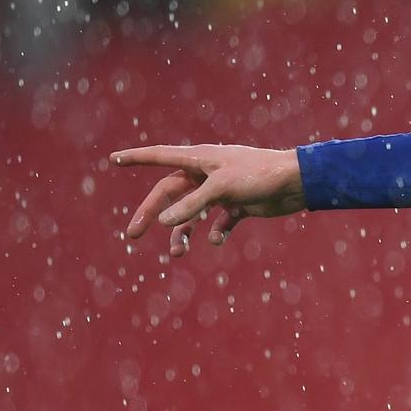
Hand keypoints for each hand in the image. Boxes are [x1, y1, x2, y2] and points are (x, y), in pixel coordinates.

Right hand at [112, 143, 306, 256]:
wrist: (297, 183)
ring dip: (183, 233)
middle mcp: (206, 174)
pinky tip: (218, 241)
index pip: (160, 156)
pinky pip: (219, 223)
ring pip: (192, 214)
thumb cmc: (258, 176)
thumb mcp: (220, 189)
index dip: (136, 158)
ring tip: (177, 254)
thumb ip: (191, 205)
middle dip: (151, 214)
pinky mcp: (238, 206)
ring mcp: (221, 191)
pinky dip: (215, 233)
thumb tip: (162, 221)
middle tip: (132, 235)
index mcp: (199, 159)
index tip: (113, 159)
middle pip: (170, 194)